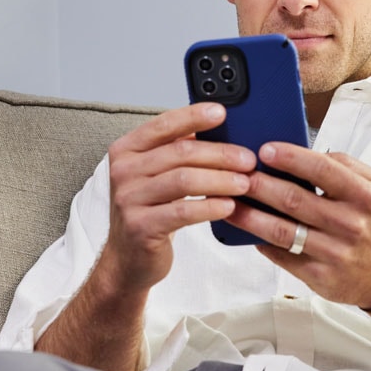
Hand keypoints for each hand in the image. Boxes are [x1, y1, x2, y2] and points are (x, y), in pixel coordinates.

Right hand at [98, 103, 256, 293]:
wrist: (128, 258)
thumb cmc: (150, 211)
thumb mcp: (157, 175)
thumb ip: (177, 151)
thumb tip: (219, 128)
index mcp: (126, 150)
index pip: (164, 124)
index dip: (194, 116)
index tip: (222, 112)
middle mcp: (122, 171)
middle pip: (180, 152)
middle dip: (220, 154)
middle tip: (248, 159)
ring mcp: (129, 199)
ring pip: (184, 180)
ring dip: (220, 180)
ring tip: (244, 183)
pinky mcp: (141, 227)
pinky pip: (183, 211)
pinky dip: (210, 206)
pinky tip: (229, 206)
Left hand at [225, 142, 370, 307]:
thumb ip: (346, 165)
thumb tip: (308, 152)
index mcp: (365, 196)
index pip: (323, 170)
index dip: (290, 158)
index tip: (265, 150)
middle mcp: (350, 224)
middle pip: (294, 200)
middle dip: (260, 184)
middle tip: (236, 174)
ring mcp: (333, 253)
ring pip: (281, 231)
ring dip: (250, 216)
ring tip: (230, 203)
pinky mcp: (318, 276)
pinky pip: (281, 255)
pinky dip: (259, 241)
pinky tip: (244, 230)